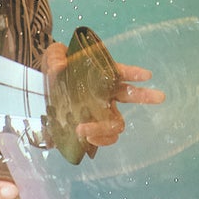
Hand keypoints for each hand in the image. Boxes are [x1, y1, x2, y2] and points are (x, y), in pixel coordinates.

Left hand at [42, 40, 164, 153]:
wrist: (39, 94)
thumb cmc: (52, 72)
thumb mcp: (52, 57)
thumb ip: (56, 57)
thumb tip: (59, 66)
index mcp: (99, 75)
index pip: (121, 72)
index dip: (134, 73)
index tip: (147, 75)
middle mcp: (104, 94)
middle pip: (130, 96)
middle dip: (144, 96)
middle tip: (159, 97)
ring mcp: (98, 112)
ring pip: (116, 124)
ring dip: (105, 129)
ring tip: (84, 129)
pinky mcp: (88, 128)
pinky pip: (102, 139)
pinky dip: (98, 141)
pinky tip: (85, 138)